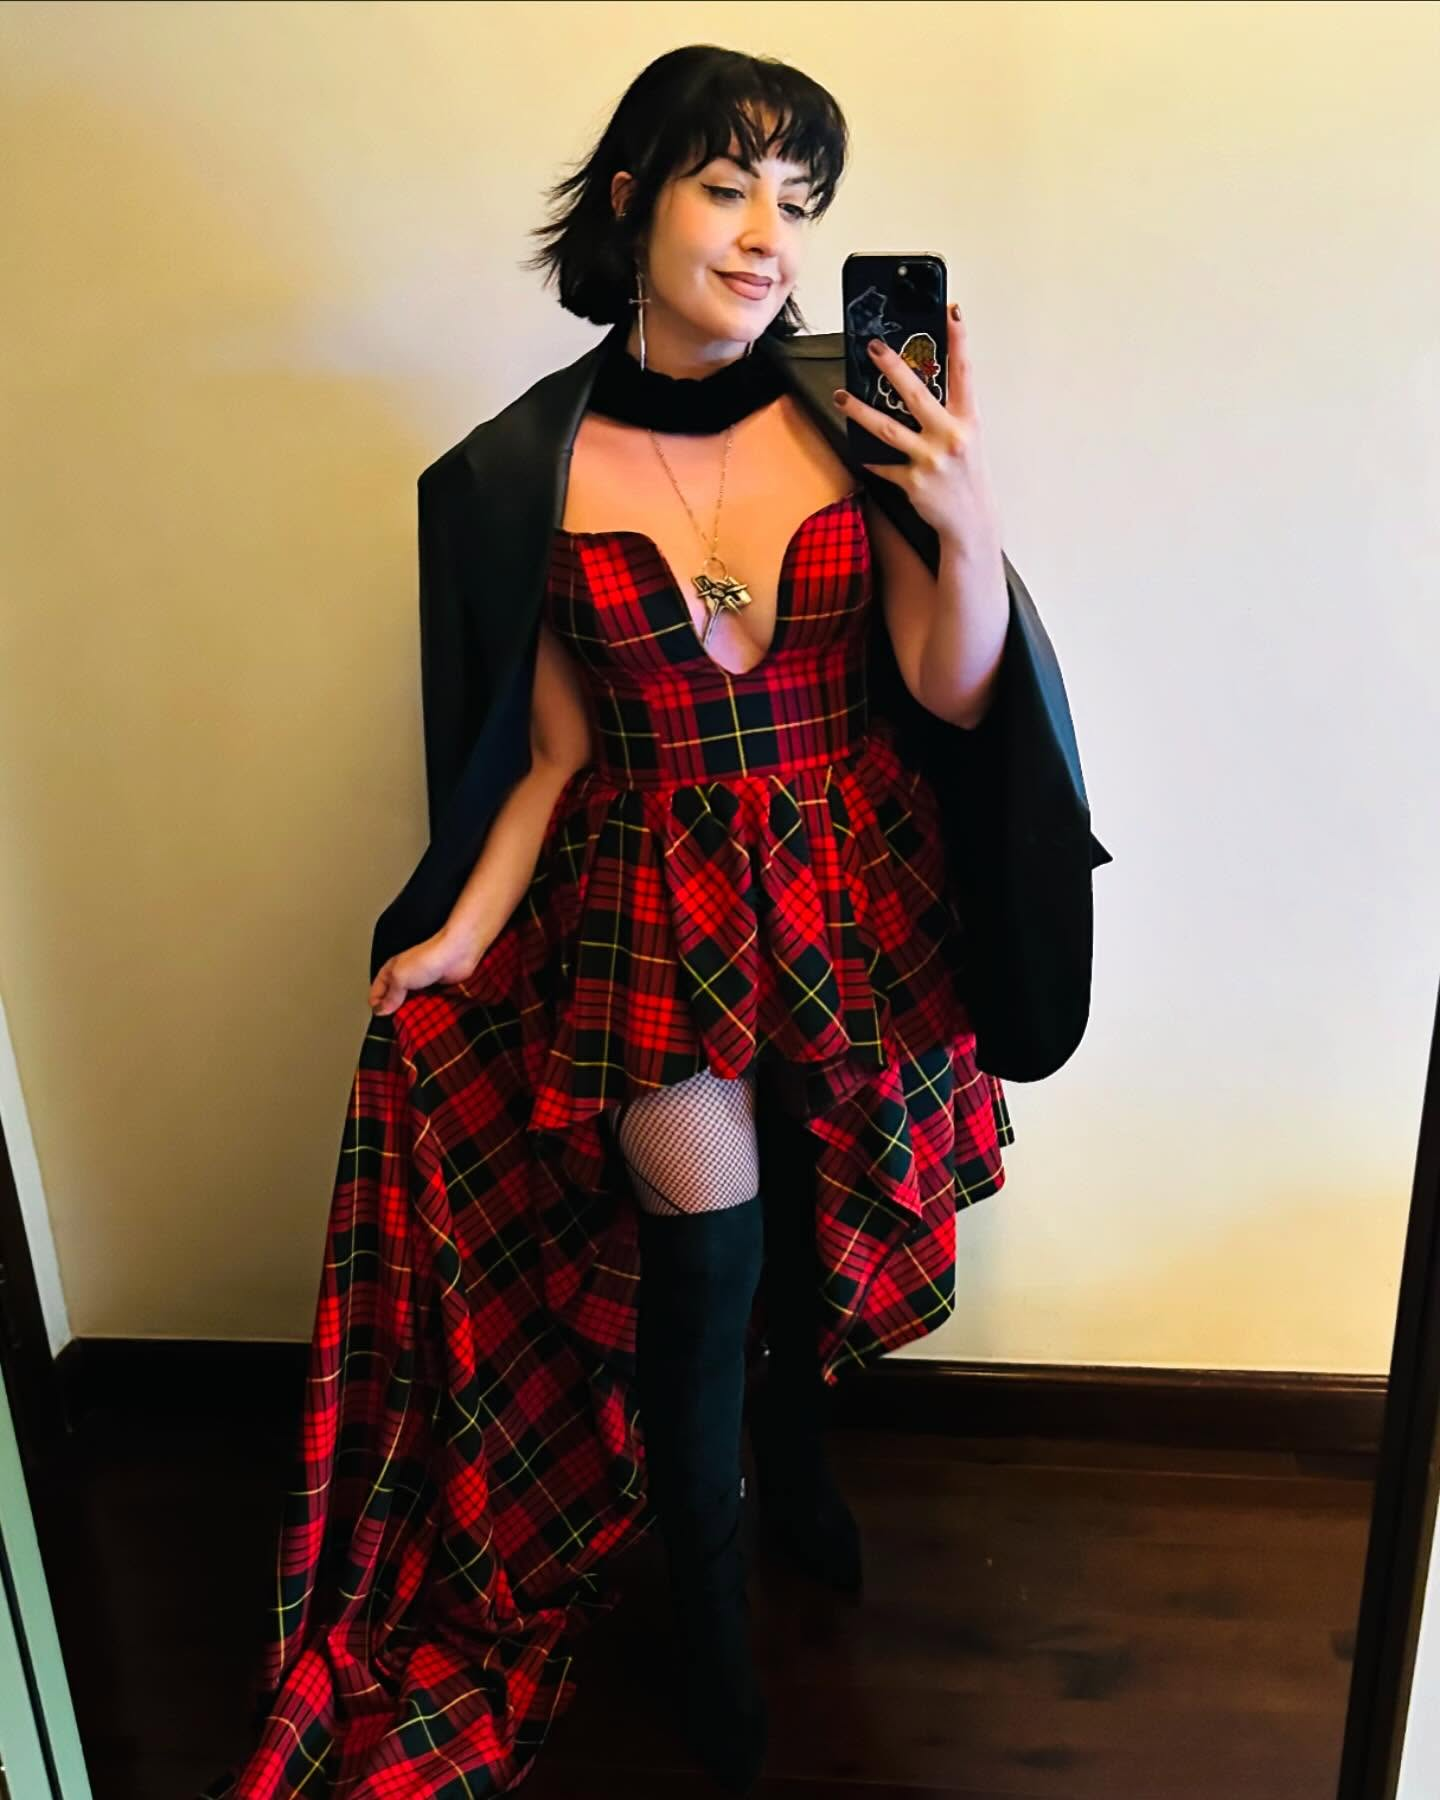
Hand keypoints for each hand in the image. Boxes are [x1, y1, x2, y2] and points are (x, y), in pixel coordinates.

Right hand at [369, 926, 482, 1016]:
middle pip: (394, 1001)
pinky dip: (425, 1012)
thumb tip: (381, 1010)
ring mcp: (420, 985)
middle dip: (394, 1013)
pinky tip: (425, 1019)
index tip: (380, 1018)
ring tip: (411, 1024)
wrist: (456, 955)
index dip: (376, 1005)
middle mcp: (405, 978)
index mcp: (391, 971)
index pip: (376, 992)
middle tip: (396, 1025)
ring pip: (411, 1005)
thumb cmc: (427, 958)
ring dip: (411, 1014)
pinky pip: (426, 1005)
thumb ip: (390, 996)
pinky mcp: (436, 991)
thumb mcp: (399, 978)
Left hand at [833, 303, 1002, 560]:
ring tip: (841, 396)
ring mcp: (930, 460)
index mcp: (967, 422)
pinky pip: (883, 466)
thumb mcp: (968, 441)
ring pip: (887, 428)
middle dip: (893, 367)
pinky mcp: (913, 482)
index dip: (959, 341)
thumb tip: (917, 388)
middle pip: (916, 394)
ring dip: (860, 410)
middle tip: (873, 347)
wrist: (971, 523)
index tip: (952, 312)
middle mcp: (949, 437)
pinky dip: (869, 458)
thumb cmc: (967, 478)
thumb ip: (949, 415)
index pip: (964, 373)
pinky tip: (857, 450)